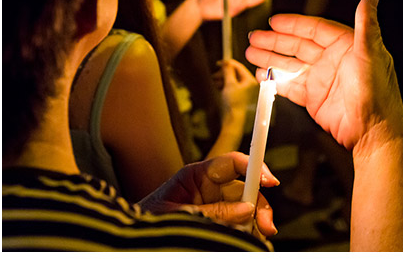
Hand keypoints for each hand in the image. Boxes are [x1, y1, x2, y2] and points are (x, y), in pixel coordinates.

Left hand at [138, 152, 278, 236]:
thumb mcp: (177, 215)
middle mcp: (209, 187)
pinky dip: (248, 231)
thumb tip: (245, 209)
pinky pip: (239, 223)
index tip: (269, 181)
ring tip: (258, 235)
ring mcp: (215, 204)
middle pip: (245, 188)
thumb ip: (211, 211)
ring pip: (246, 207)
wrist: (133, 240)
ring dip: (256, 221)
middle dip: (258, 204)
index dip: (253, 167)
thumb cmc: (147, 220)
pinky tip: (250, 238)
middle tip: (266, 225)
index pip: (231, 163)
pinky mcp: (218, 221)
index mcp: (196, 175)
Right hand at [212, 59, 258, 115]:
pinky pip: (233, 87)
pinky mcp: (241, 97)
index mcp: (250, 81)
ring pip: (233, 80)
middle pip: (235, 74)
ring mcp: (246, 92)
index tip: (220, 63)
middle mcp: (250, 86)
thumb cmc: (234, 105)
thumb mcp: (229, 84)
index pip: (239, 67)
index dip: (228, 64)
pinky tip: (219, 86)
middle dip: (224, 73)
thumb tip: (226, 63)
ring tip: (215, 81)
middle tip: (216, 74)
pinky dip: (225, 85)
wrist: (233, 120)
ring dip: (223, 79)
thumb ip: (228, 71)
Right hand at [245, 0, 402, 150]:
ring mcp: (322, 80)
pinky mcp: (314, 99)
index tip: (274, 21)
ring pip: (291, 64)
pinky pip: (290, 86)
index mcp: (346, 46)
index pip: (315, 29)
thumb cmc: (378, 94)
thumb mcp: (371, 53)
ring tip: (251, 53)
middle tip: (255, 37)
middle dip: (275, 41)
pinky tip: (262, 75)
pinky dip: (275, 80)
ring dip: (271, 58)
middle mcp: (333, 61)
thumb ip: (366, 23)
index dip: (293, 24)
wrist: (373, 131)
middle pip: (298, 45)